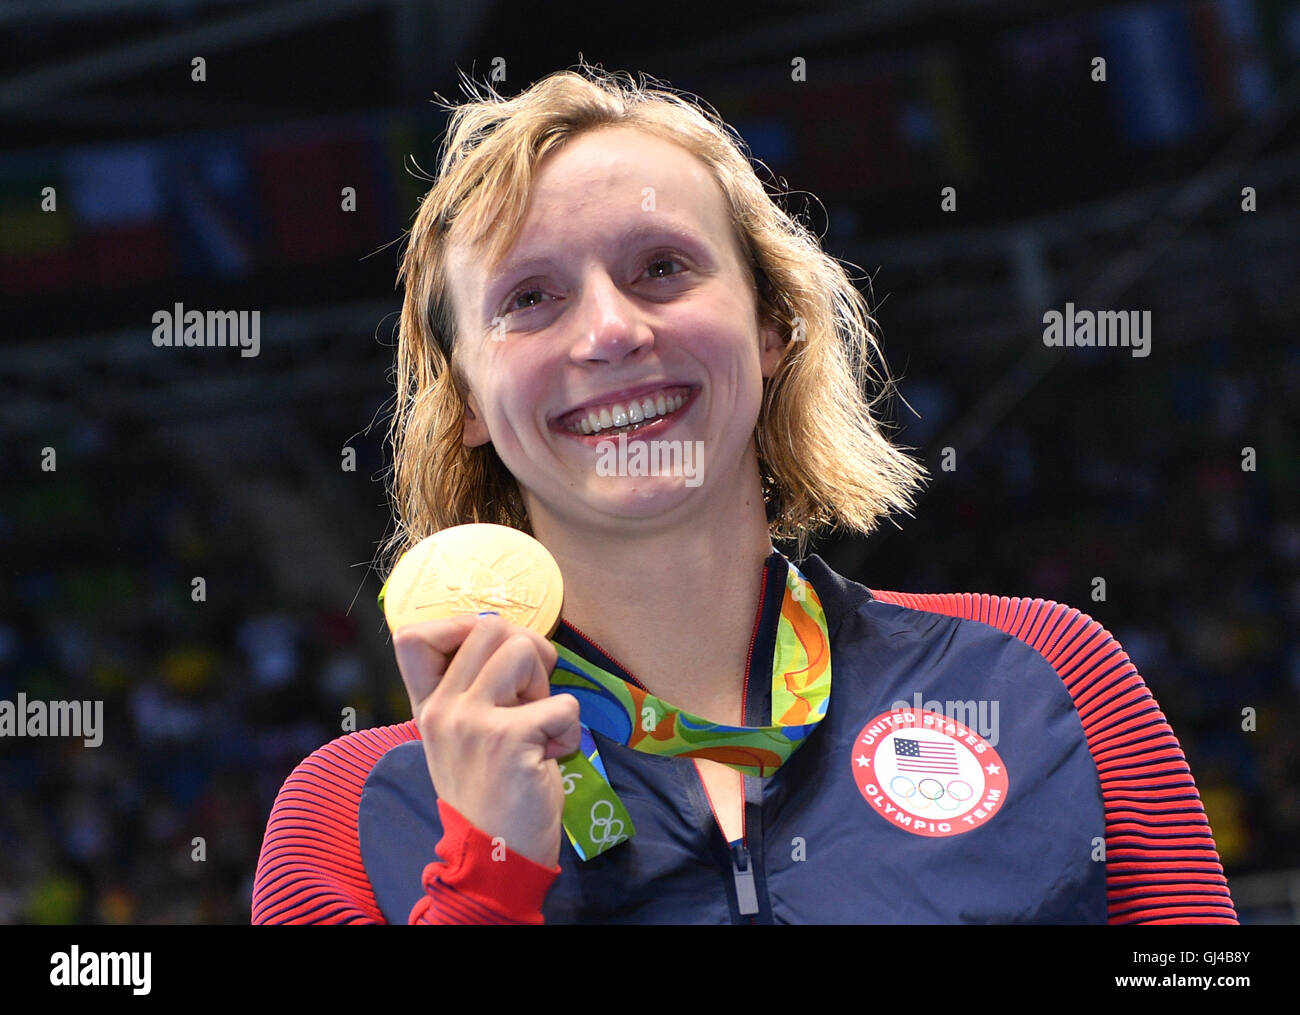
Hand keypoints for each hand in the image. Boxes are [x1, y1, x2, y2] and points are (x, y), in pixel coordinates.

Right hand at [392, 613, 579, 867]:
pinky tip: (549, 757)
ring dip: (546, 687)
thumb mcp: (461, 736)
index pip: (412, 634)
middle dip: (526, 654)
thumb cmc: (490, 790)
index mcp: (428, 704)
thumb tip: (513, 637)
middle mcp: (442, 707)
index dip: (462, 626)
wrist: (495, 856)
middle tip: (528, 698)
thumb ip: (472, 688)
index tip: (491, 658)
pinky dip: (569, 730)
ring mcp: (472, 720)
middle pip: (491, 628)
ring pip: (525, 650)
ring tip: (536, 727)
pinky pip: (563, 703)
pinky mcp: (509, 738)